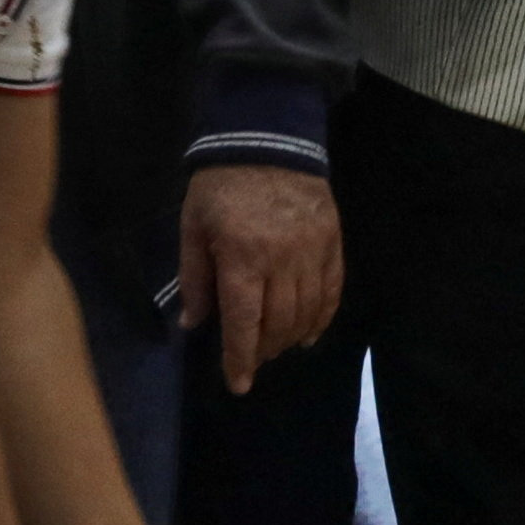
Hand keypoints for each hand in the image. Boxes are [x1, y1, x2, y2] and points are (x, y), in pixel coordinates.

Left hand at [176, 163, 341, 389]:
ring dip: (291, 338)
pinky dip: (323, 318)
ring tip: (277, 348)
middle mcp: (281, 261)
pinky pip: (332, 291)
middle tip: (253, 360)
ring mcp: (312, 252)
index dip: (240, 359)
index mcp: (242, 258)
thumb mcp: (193, 227)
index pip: (244, 323)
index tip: (239, 385)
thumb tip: (193, 325)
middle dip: (264, 350)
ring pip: (307, 313)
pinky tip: (310, 333)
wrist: (268, 139)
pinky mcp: (332, 242)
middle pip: (278, 324)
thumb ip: (194, 278)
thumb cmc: (221, 186)